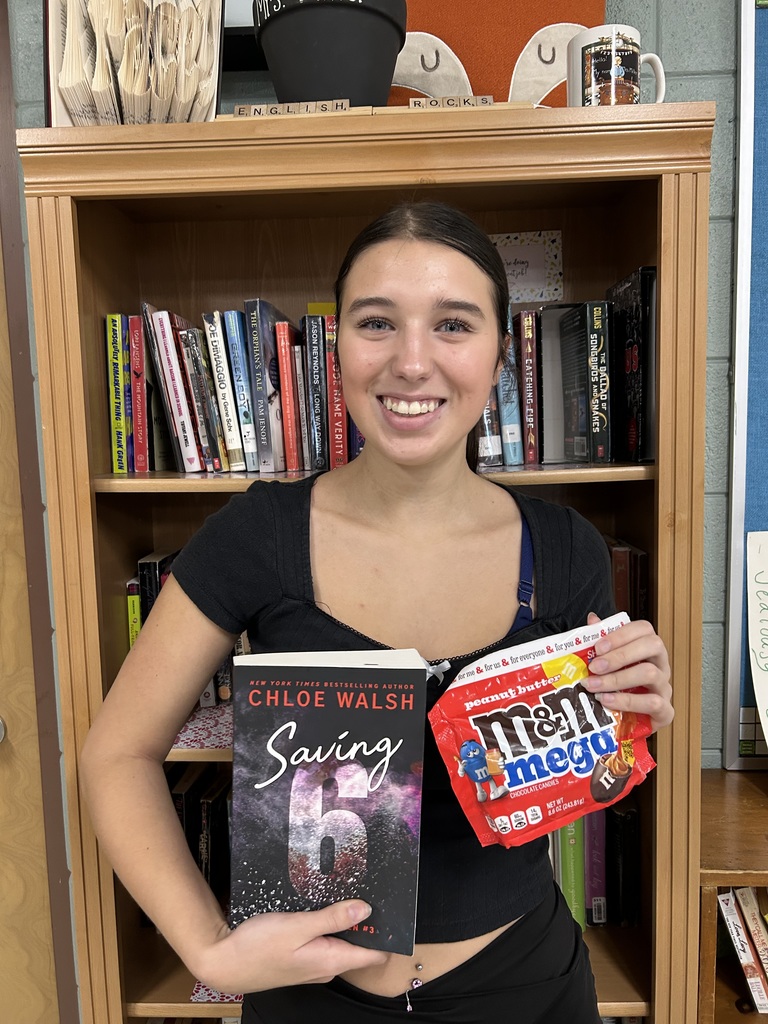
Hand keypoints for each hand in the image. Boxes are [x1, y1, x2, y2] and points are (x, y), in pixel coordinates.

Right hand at [192, 900, 387, 994]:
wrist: (224, 962)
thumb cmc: (258, 945)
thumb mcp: (298, 926)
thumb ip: (332, 918)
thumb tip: (365, 909)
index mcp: (331, 960)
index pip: (374, 954)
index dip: (386, 933)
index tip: (393, 908)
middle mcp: (327, 966)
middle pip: (359, 945)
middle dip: (364, 920)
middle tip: (365, 888)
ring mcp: (314, 964)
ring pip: (341, 941)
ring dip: (344, 920)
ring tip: (343, 892)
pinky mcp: (302, 958)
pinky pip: (325, 941)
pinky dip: (327, 925)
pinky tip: (320, 907)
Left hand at [584, 612, 672, 733]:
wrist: (627, 723)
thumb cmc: (620, 688)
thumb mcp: (608, 664)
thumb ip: (602, 642)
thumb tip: (592, 619)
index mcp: (648, 648)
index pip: (643, 629)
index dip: (621, 634)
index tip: (597, 647)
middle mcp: (660, 664)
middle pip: (652, 645)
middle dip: (620, 655)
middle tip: (594, 667)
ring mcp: (664, 687)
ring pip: (650, 673)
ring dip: (617, 679)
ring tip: (594, 686)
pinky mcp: (665, 711)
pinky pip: (652, 703)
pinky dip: (626, 701)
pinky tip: (607, 701)